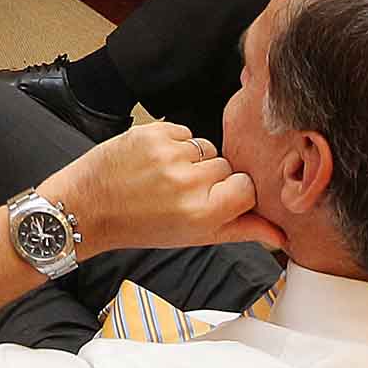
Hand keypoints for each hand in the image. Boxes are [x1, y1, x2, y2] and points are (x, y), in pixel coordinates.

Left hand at [44, 121, 282, 255]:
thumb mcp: (193, 236)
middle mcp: (187, 182)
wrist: (88, 207)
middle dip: (209, 177)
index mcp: (203, 212)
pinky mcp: (151, 133)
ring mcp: (168, 154)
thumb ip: (240, 230)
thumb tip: (280, 234)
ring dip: (191, 159)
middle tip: (180, 193)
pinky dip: (172, 144)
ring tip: (165, 178)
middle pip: (227, 165)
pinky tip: (153, 162)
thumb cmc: (140, 226)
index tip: (214, 199)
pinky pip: (182, 132)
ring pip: (206, 147)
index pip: (247, 187)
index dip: (233, 192)